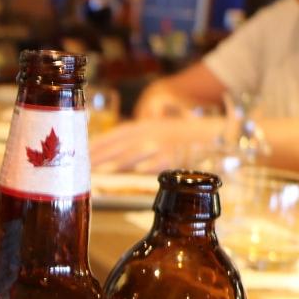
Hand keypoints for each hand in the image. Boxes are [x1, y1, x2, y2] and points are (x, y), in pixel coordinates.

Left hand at [90, 115, 221, 174]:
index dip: (95, 143)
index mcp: (144, 126)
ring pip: (137, 151)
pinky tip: (137, 173)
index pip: (114, 135)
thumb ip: (136, 143)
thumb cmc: (186, 135)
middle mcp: (151, 131)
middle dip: (98, 156)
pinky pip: (164, 160)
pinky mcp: (181, 153)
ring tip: (98, 172)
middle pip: (119, 144)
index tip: (77, 153)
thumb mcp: (158, 132)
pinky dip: (151, 165)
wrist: (220, 130)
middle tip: (78, 167)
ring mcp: (165, 141)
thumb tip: (111, 159)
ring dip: (117, 161)